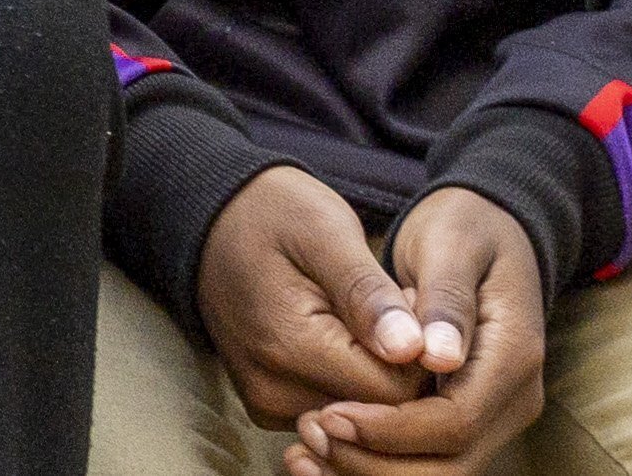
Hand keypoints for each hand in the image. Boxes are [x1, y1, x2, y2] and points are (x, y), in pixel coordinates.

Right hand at [195, 164, 428, 426]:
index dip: (419, 349)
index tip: (407, 298)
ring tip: (357, 318)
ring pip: (358, 418)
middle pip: (377, 410)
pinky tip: (338, 339)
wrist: (212, 219)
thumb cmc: (274, 214)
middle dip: (398, 365)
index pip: (394, 389)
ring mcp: (266, 403)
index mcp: (289, 346)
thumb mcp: (325, 231)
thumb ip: (368, 293)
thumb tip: (412, 350)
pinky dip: (347, 383)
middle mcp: (272, 389)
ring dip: (373, 375)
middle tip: (387, 305)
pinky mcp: (266, 406)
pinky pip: (333, 412)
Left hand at [278, 188, 544, 474]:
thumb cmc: (465, 229)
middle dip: (377, 464)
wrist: (492, 228)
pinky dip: (379, 464)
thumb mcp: (450, 245)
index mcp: (513, 358)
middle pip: (450, 465)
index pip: (455, 422)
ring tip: (303, 454)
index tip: (330, 414)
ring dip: (372, 472)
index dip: (391, 429)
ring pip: (440, 472)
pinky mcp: (469, 417)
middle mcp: (514, 399)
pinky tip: (324, 453)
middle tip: (309, 436)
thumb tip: (436, 358)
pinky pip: (429, 459)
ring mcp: (496, 414)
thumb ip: (446, 300)